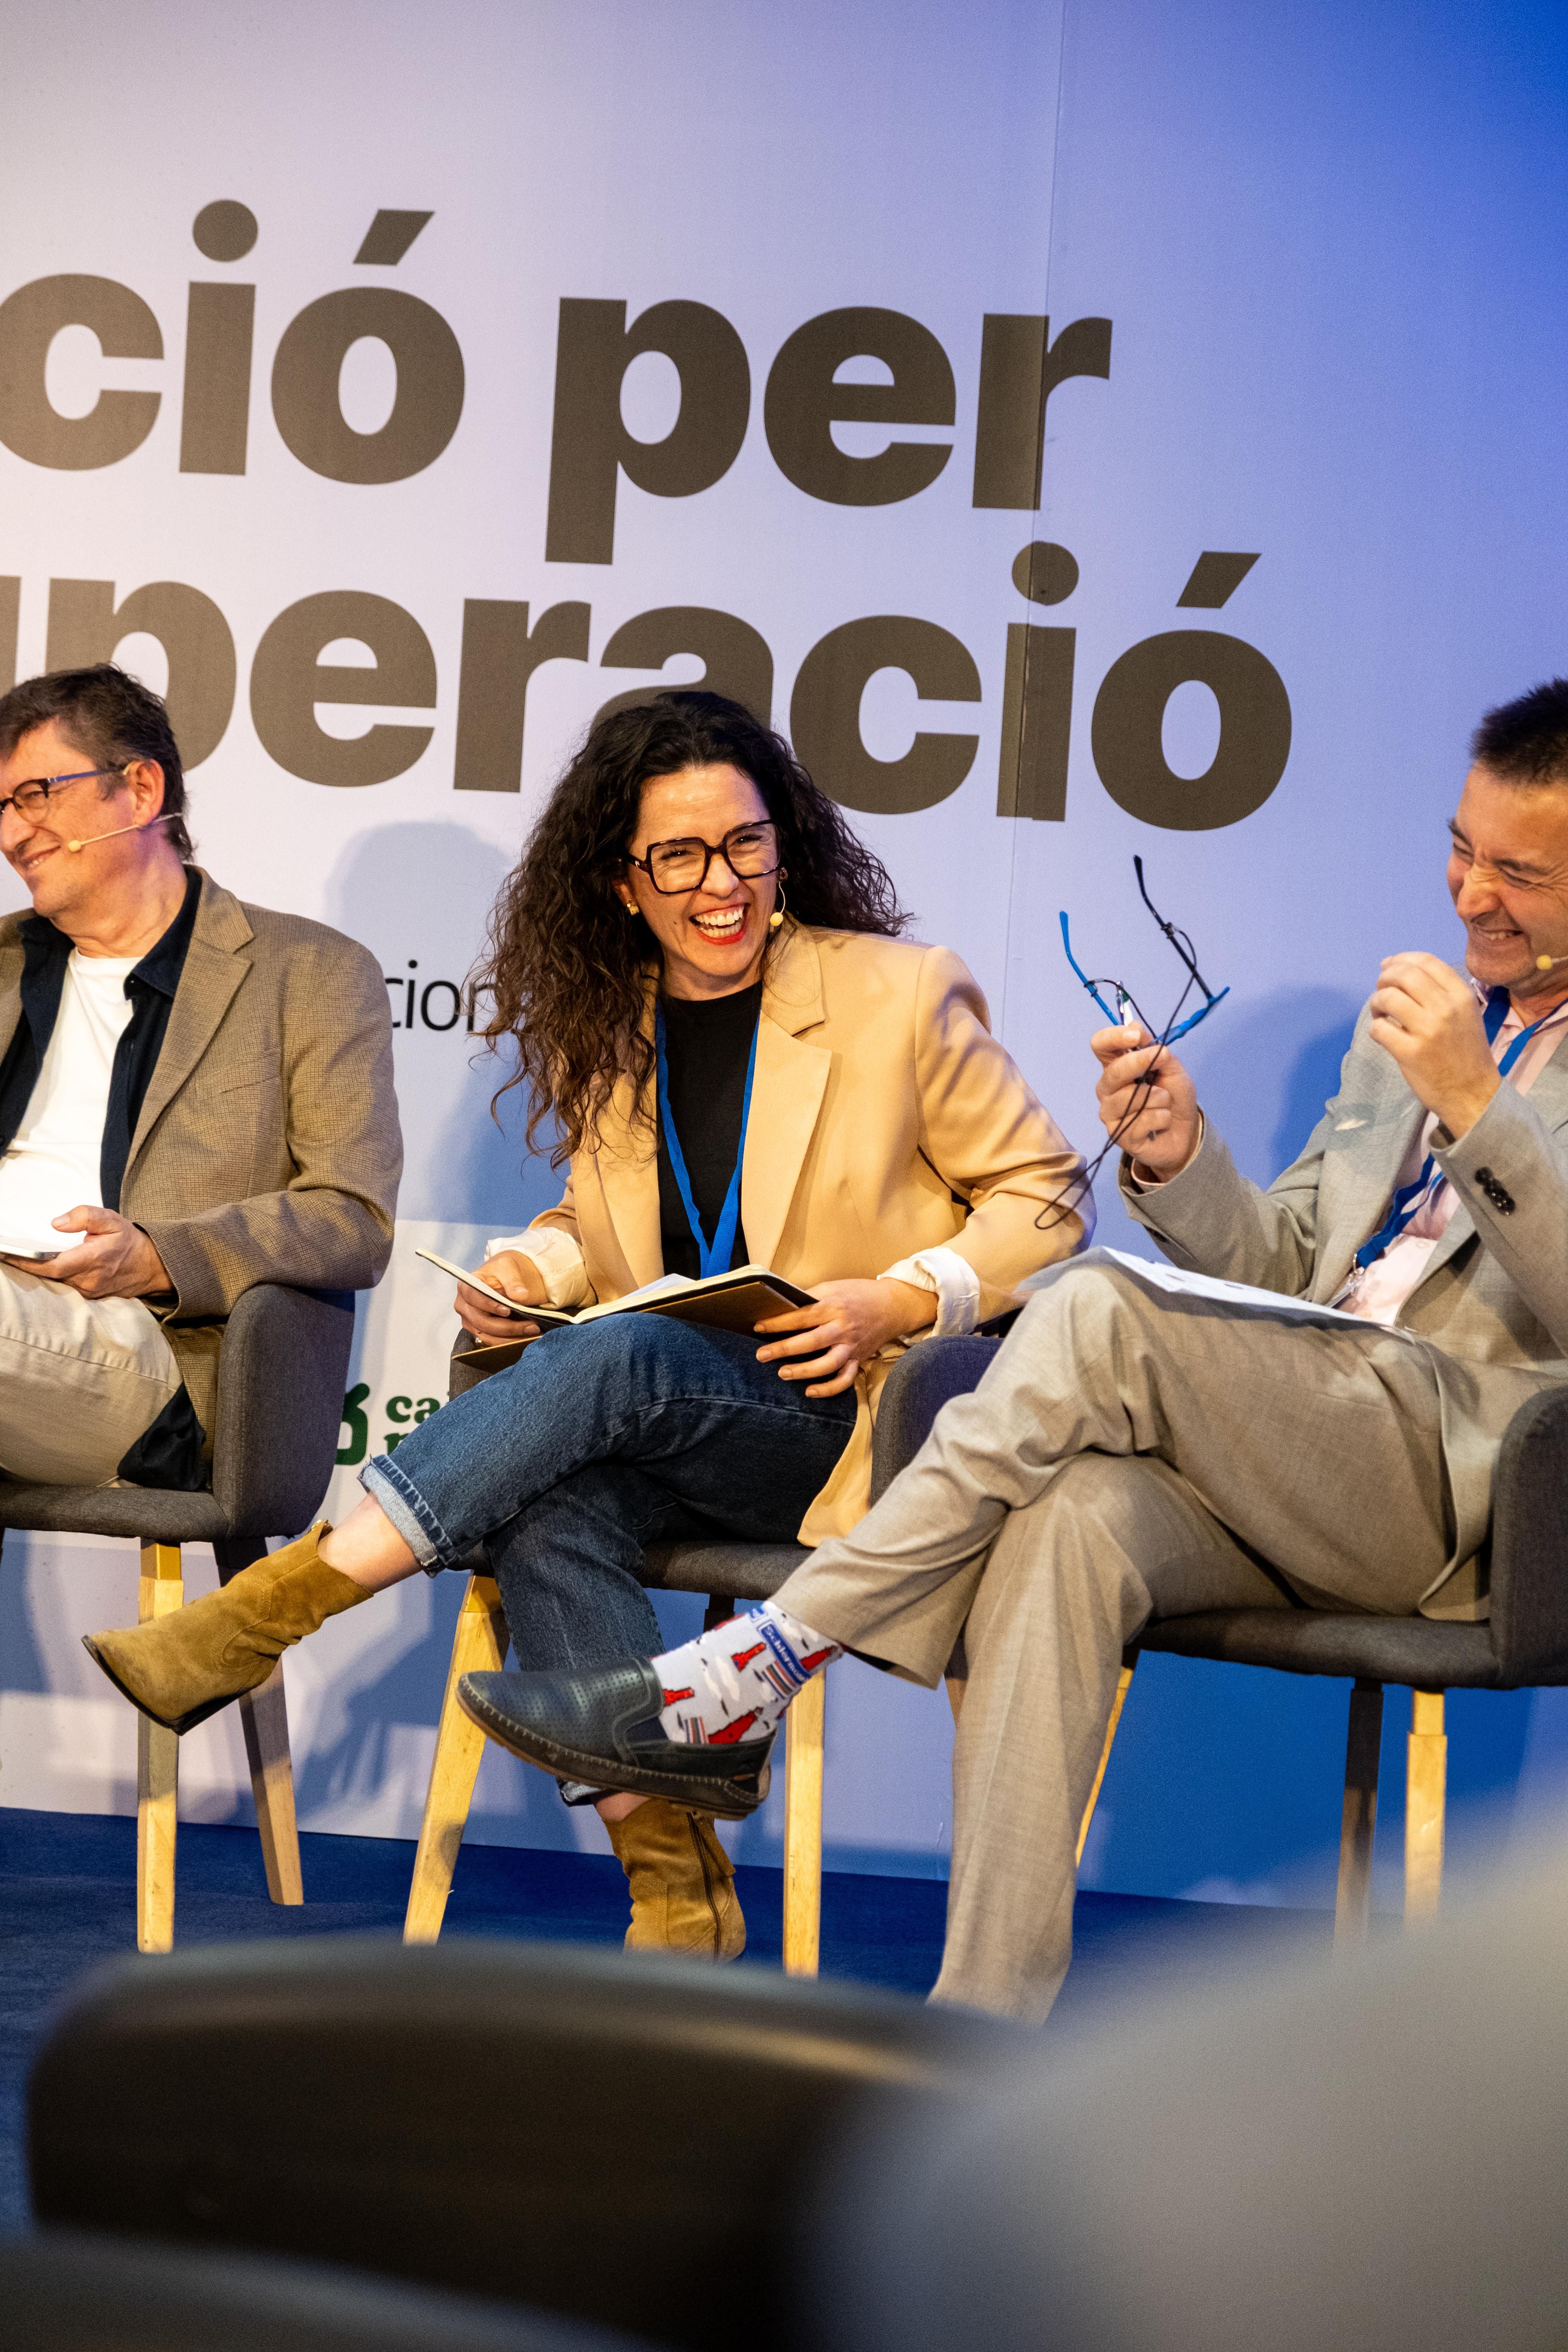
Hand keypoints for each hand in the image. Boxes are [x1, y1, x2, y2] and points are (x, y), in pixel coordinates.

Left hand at [8, 1205, 171, 1298]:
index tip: (6, 1254)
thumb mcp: (112, 1220)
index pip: (52, 1265)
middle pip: (48, 1275)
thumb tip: (56, 1223)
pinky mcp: (88, 1295)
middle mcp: (88, 1280)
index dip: (26, 1261)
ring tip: (18, 1257)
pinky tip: (41, 1265)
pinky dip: (51, 1276)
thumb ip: (85, 1216)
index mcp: (93, 1259)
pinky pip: (64, 1286)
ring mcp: (88, 1291)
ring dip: (37, 1270)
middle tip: (6, 1253)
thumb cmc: (129, 1241)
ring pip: (55, 1282)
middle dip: (25, 1264)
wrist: (152, 1266)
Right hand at [457, 1250, 544, 1343]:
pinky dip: (510, 1341)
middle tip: (532, 1325)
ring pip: (488, 1336)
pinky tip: (527, 1336)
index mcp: (466, 1287)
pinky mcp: (480, 1331)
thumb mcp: (508, 1267)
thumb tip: (521, 1296)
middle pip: (481, 1322)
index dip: (489, 1306)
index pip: (473, 1298)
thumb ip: (513, 1281)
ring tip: (533, 1331)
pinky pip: (493, 1341)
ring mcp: (471, 1321)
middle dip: (507, 1327)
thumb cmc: (503, 1269)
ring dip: (511, 1337)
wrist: (505, 1277)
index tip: (508, 1311)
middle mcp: (464, 1306)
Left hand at [753, 1276, 936, 1398]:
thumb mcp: (834, 1286)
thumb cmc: (859, 1293)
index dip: (778, 1323)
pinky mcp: (859, 1359)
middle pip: (811, 1342)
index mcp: (834, 1306)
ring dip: (804, 1371)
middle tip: (762, 1355)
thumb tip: (782, 1304)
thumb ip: (810, 1296)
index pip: (801, 1316)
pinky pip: (845, 1379)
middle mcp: (843, 1328)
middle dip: (784, 1349)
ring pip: (828, 1364)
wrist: (894, 1305)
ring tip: (783, 1374)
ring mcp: (852, 1346)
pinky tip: (810, 1391)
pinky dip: (828, 1389)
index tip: (758, 1327)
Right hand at [1092, 1022, 1200, 1178]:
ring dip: (1158, 1097)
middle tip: (1163, 1058)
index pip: (1101, 1046)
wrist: (1185, 1131)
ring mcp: (1110, 1113)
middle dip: (1139, 1063)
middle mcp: (1107, 1089)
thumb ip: (1155, 1050)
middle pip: (1113, 1072)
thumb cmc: (1174, 1097)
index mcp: (1116, 1066)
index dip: (1114, 1037)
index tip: (1136, 1036)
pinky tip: (1162, 1121)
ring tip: (1166, 1101)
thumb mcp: (1172, 1068)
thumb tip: (1135, 1026)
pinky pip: (1141, 1121)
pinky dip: (1161, 1117)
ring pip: (1129, 1099)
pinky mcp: (1118, 1135)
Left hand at [1369, 952, 1499, 1135]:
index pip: (1426, 961)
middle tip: (1382, 992)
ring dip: (1377, 1002)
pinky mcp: (1411, 1052)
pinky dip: (1376, 1028)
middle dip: (1384, 978)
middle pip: (1403, 974)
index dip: (1401, 959)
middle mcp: (1446, 1008)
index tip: (1388, 966)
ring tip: (1381, 1014)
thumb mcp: (1465, 1013)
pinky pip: (1380, 1029)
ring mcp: (1428, 1030)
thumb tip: (1395, 967)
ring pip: (1388, 998)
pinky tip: (1384, 1034)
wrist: (1473, 1094)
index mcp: (1461, 995)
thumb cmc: (1465, 1052)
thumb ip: (1438, 991)